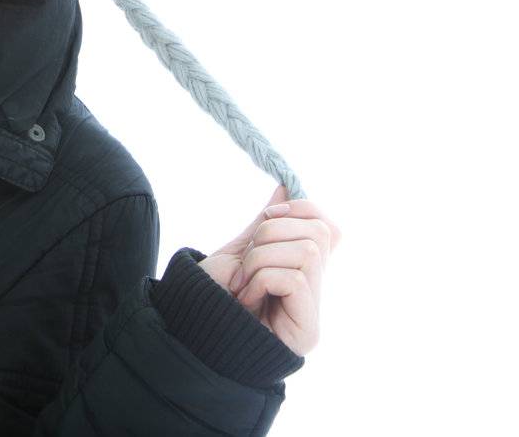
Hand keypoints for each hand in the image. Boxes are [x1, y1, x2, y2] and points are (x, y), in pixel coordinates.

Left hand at [198, 184, 340, 356]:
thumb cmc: (212, 296)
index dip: (302, 209)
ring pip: (307, 251)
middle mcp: (314, 291)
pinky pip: (296, 278)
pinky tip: (247, 298)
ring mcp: (313, 311)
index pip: (328, 227)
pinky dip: (263, 279)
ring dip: (262, 257)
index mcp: (302, 270)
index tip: (267, 216)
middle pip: (319, 232)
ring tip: (243, 282)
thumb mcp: (241, 250)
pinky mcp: (308, 330)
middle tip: (246, 259)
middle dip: (272, 233)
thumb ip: (267, 224)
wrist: (190, 332)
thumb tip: (286, 186)